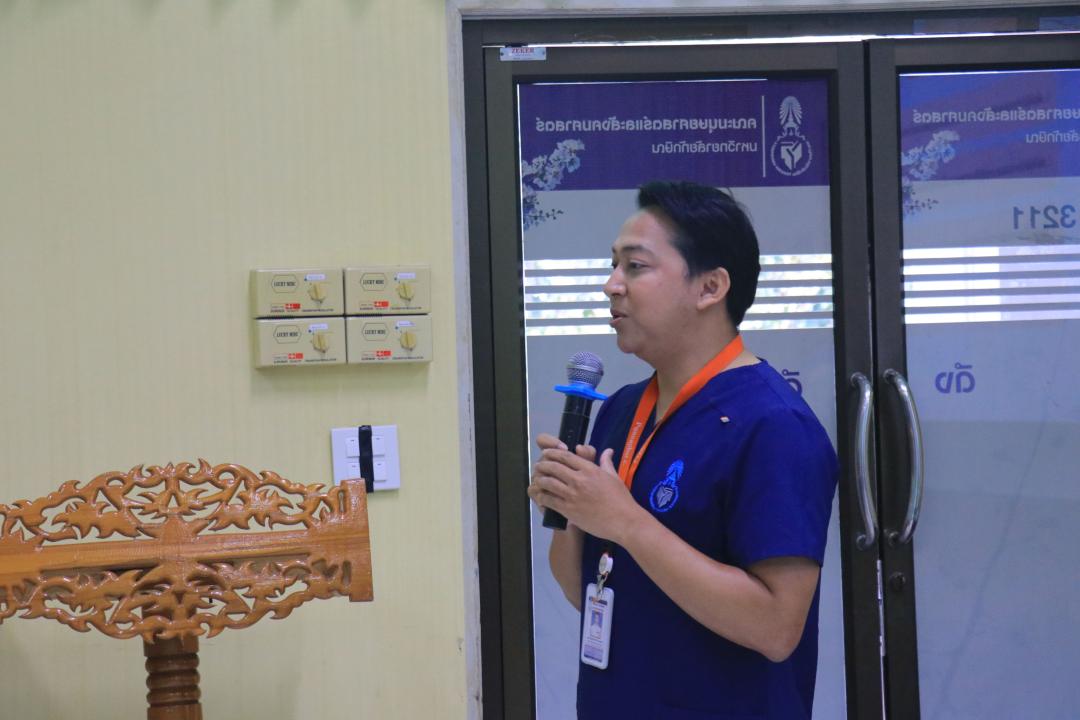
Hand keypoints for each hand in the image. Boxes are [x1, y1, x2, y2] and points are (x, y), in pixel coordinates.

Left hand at [528, 436, 644, 543]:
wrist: (624, 521)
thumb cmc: (621, 499)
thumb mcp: (614, 477)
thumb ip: (607, 463)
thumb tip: (608, 451)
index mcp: (590, 469)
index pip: (565, 456)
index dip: (553, 453)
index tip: (546, 453)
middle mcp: (578, 479)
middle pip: (554, 467)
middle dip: (543, 465)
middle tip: (538, 466)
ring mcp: (572, 495)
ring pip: (548, 483)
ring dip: (540, 480)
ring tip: (537, 479)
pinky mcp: (568, 510)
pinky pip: (549, 500)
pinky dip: (542, 497)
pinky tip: (539, 496)